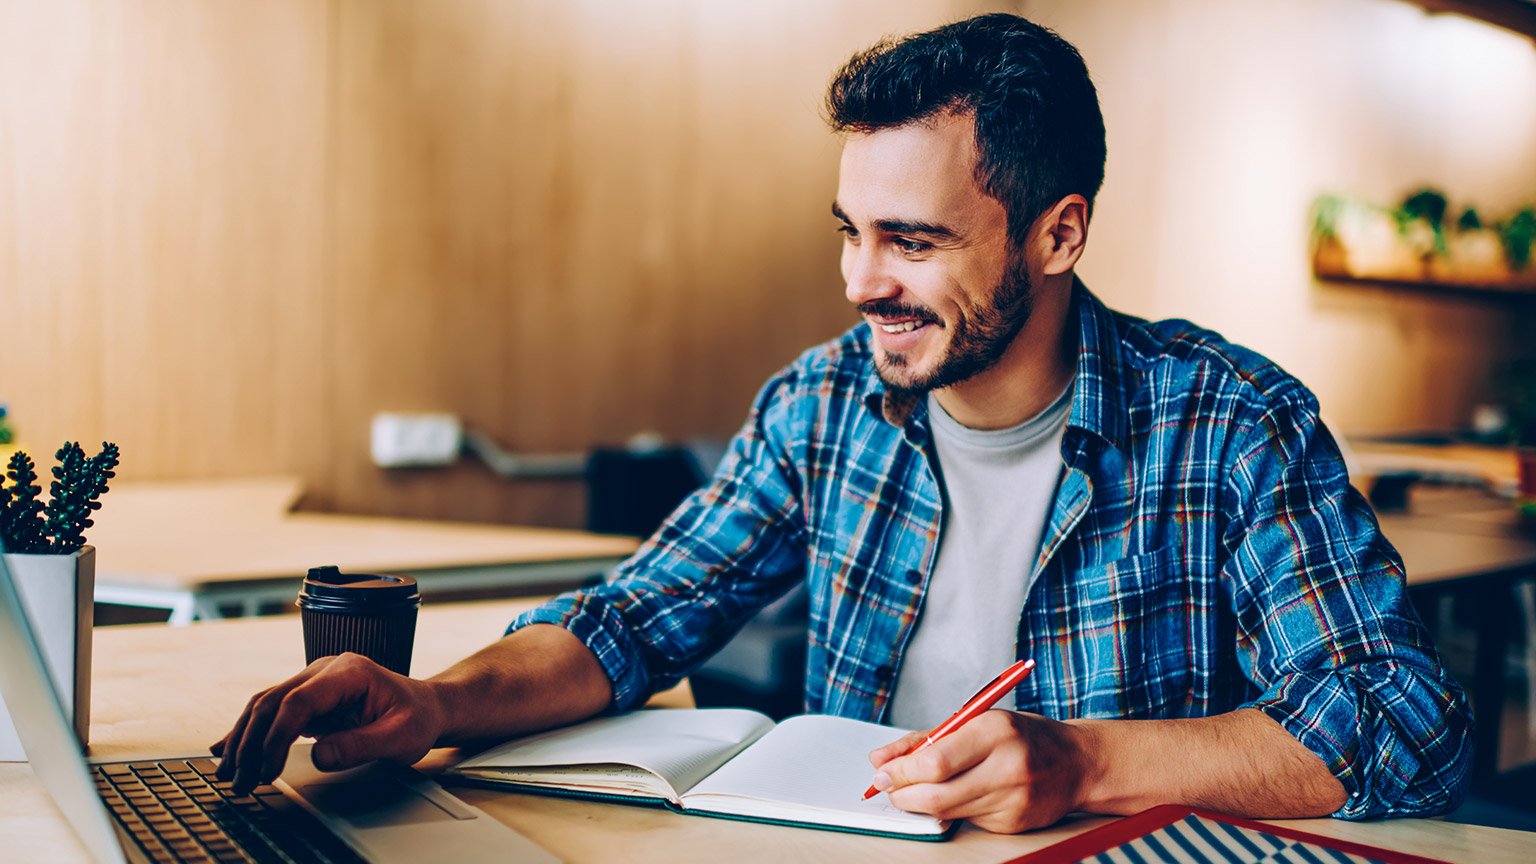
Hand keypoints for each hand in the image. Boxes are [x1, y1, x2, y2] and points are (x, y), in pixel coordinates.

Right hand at [210, 653, 445, 794]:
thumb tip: (321, 754)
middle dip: (252, 744)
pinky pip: (270, 712)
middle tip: (242, 782)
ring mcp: (313, 681)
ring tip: (229, 775)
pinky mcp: (307, 697)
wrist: (425, 706)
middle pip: (273, 701)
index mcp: (350, 672)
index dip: (277, 736)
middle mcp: (325, 670)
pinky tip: (225, 749)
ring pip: (264, 705)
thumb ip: (362, 745)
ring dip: (243, 741)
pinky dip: (247, 732)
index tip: (268, 770)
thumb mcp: (402, 737)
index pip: (299, 700)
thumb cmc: (417, 718)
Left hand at [868, 710, 1089, 833]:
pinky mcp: (1014, 823)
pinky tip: (963, 795)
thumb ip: (925, 739)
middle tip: (889, 789)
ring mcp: (1013, 799)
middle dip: (903, 794)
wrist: (1077, 763)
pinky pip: (967, 820)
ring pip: (948, 811)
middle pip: (936, 793)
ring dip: (922, 804)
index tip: (882, 773)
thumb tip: (880, 759)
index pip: (934, 762)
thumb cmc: (1020, 736)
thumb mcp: (975, 721)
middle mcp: (1007, 765)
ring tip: (917, 790)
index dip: (900, 772)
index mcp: (994, 730)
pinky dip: (954, 809)